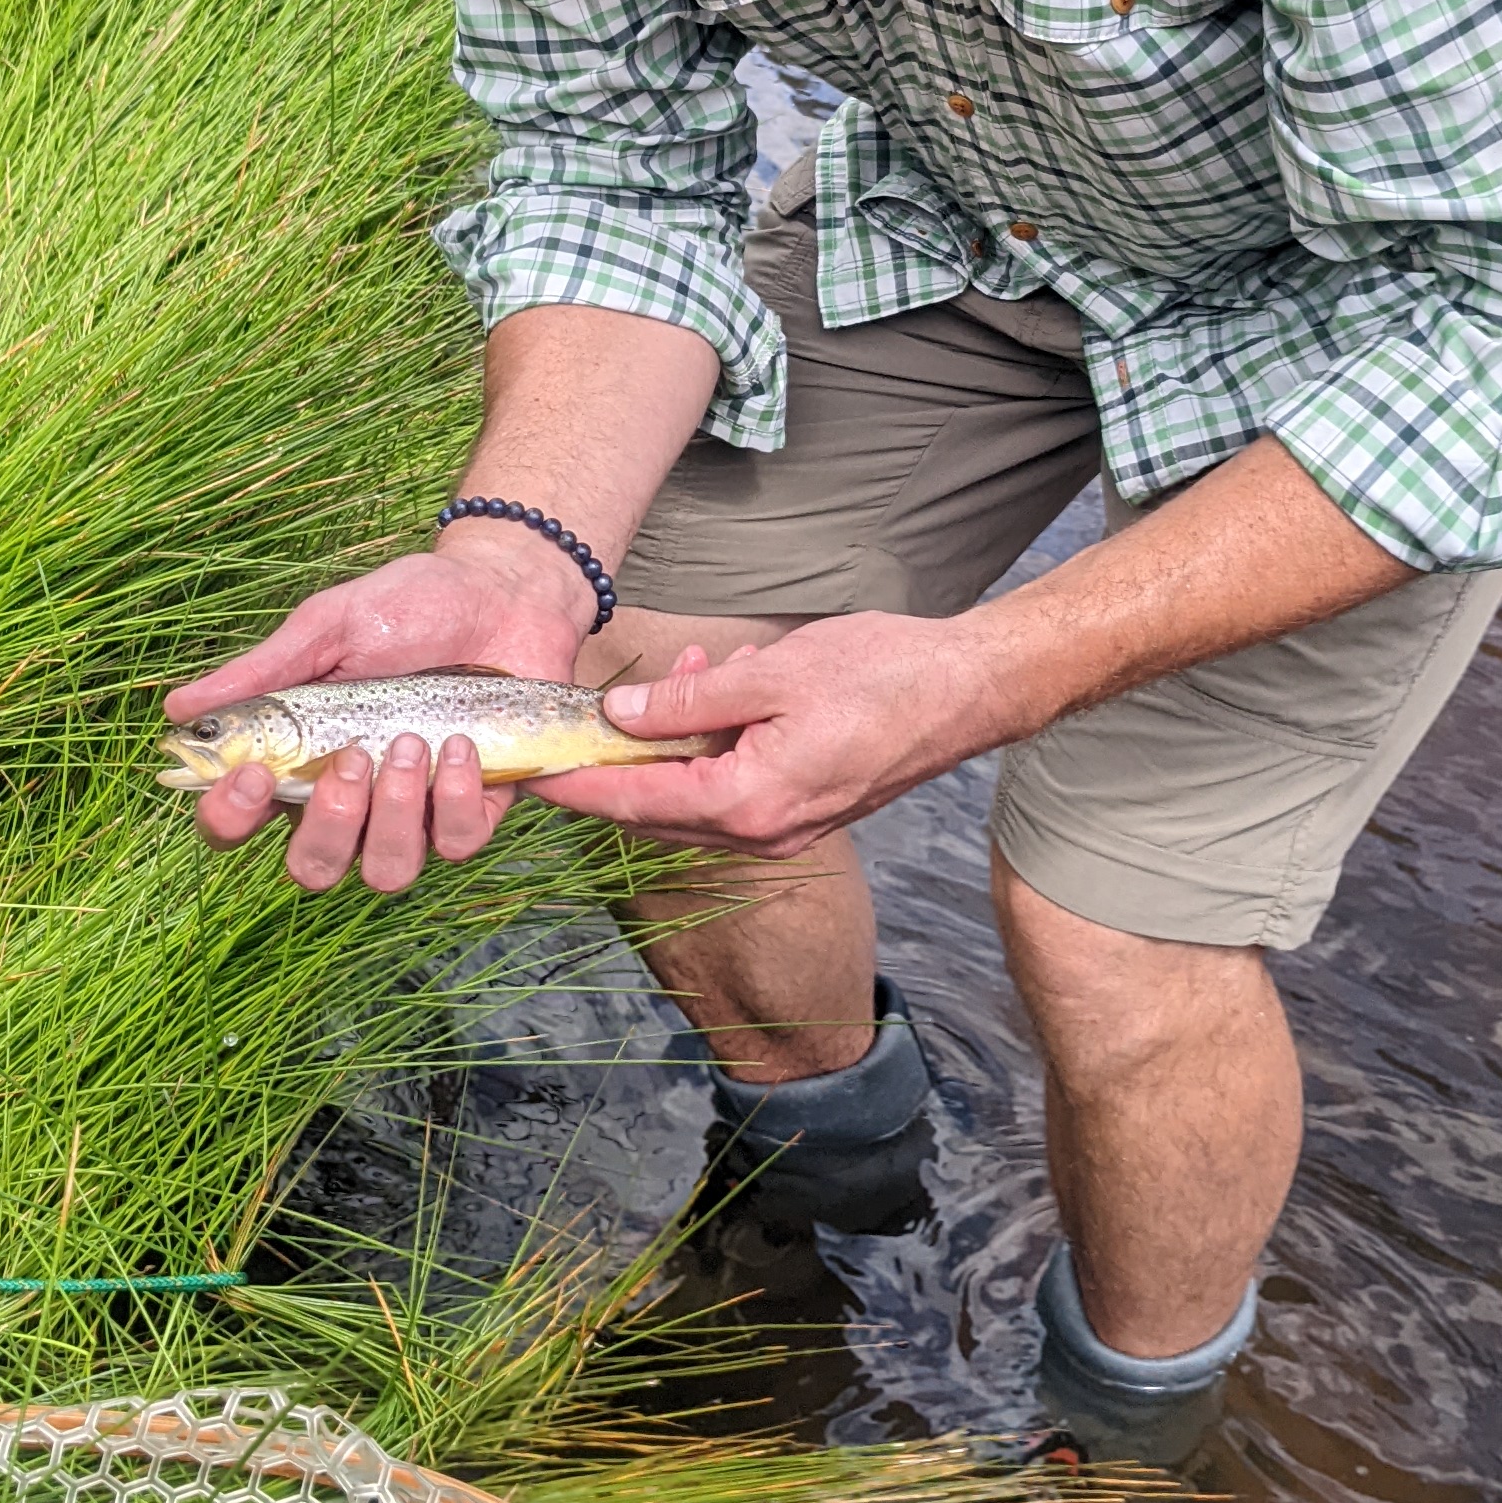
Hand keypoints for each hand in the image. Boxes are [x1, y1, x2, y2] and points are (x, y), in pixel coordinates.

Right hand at [164, 528, 593, 894]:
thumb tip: (178, 708)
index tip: (256, 773)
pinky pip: (455, 843)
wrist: (505, 594)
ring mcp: (409, 814)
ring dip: (395, 813)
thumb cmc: (409, 605)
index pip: (234, 823)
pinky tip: (461, 744)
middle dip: (329, 823)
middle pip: (310, 869)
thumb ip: (263, 672)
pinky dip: (456, 797)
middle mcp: (346, 801)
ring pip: (385, 871)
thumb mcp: (329, 625)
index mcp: (295, 760)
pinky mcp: (471, 811)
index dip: (230, 817)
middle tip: (352, 755)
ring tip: (416, 741)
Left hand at [534, 612, 998, 858]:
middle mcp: (764, 833)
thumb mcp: (770, 671)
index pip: (635, 804)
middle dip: (618, 762)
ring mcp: (788, 828)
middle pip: (658, 810)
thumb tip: (621, 716)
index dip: (576, 787)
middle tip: (583, 715)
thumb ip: (688, 698)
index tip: (531, 771)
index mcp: (748, 803)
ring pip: (696, 797)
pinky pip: (734, 788)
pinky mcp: (806, 811)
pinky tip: (724, 685)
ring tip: (686, 669)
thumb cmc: (884, 676)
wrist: (970, 691)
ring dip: (672, 743)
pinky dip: (712, 745)